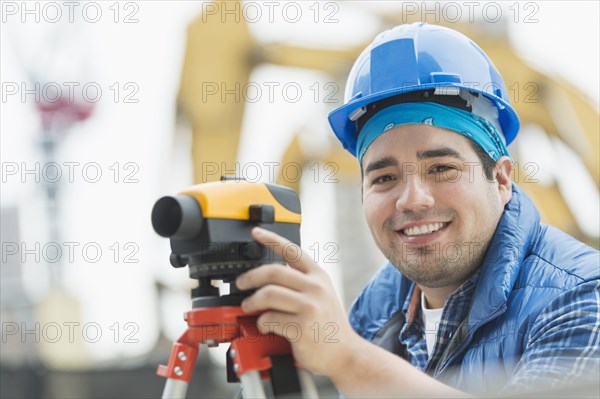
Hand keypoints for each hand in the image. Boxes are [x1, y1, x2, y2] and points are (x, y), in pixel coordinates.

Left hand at [235, 226, 360, 375]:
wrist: (344, 353)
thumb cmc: (328, 325)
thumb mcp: (322, 294)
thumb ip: (302, 281)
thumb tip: (272, 273)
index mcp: (318, 276)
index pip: (292, 250)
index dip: (271, 239)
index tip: (256, 232)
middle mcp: (315, 287)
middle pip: (273, 272)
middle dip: (250, 277)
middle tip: (241, 283)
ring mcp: (309, 307)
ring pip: (268, 294)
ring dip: (251, 302)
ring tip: (248, 307)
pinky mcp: (301, 327)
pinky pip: (269, 319)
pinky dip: (261, 323)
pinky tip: (265, 326)